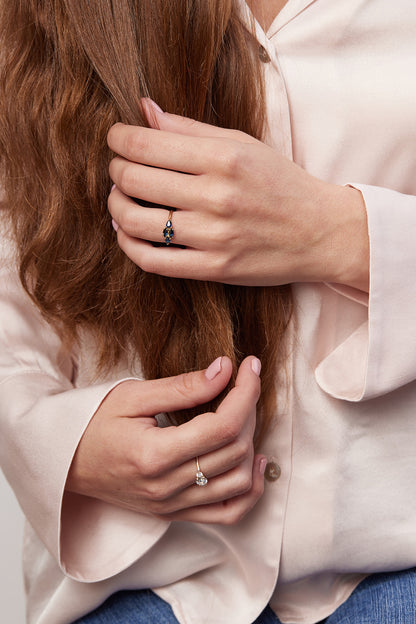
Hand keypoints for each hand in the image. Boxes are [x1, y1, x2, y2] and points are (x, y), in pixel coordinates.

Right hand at [66, 356, 266, 524]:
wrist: (66, 464)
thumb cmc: (93, 424)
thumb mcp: (132, 395)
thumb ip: (182, 386)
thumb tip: (225, 369)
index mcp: (154, 455)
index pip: (222, 426)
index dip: (246, 393)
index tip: (250, 367)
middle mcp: (167, 487)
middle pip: (235, 450)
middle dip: (249, 409)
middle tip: (243, 383)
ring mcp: (173, 506)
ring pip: (239, 482)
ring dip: (252, 444)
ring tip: (244, 415)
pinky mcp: (175, 514)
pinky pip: (228, 514)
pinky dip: (250, 490)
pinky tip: (253, 461)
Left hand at [107, 100, 368, 290]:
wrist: (319, 233)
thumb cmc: (280, 183)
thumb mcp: (243, 144)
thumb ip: (191, 129)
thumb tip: (145, 111)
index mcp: (223, 158)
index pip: (146, 144)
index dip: (118, 139)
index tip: (115, 139)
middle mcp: (216, 196)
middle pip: (134, 180)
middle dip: (115, 170)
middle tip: (118, 168)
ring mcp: (214, 236)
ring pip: (136, 221)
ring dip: (115, 206)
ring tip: (119, 198)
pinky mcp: (214, 268)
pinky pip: (152, 260)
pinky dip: (128, 244)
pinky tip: (126, 231)